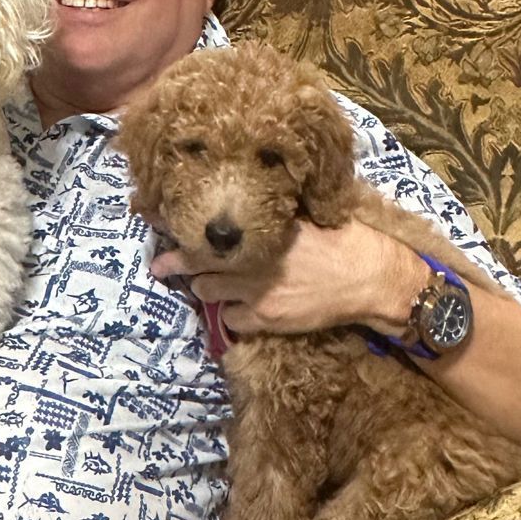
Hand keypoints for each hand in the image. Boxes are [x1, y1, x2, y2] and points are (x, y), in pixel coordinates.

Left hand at [151, 219, 424, 338]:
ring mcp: (255, 291)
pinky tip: (237, 308)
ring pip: (207, 292)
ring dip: (203, 287)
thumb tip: (249, 199)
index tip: (154, 214)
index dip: (177, 222)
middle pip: (196, 261)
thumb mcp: (305, 214)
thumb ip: (275, 210)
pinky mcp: (265, 318)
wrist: (366, 277)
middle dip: (174, 263)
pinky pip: (231, 320)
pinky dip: (230, 314)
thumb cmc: (342, 238)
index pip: (206, 224)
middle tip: (159, 264)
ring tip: (202, 284)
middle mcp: (251, 259)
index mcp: (260, 229)